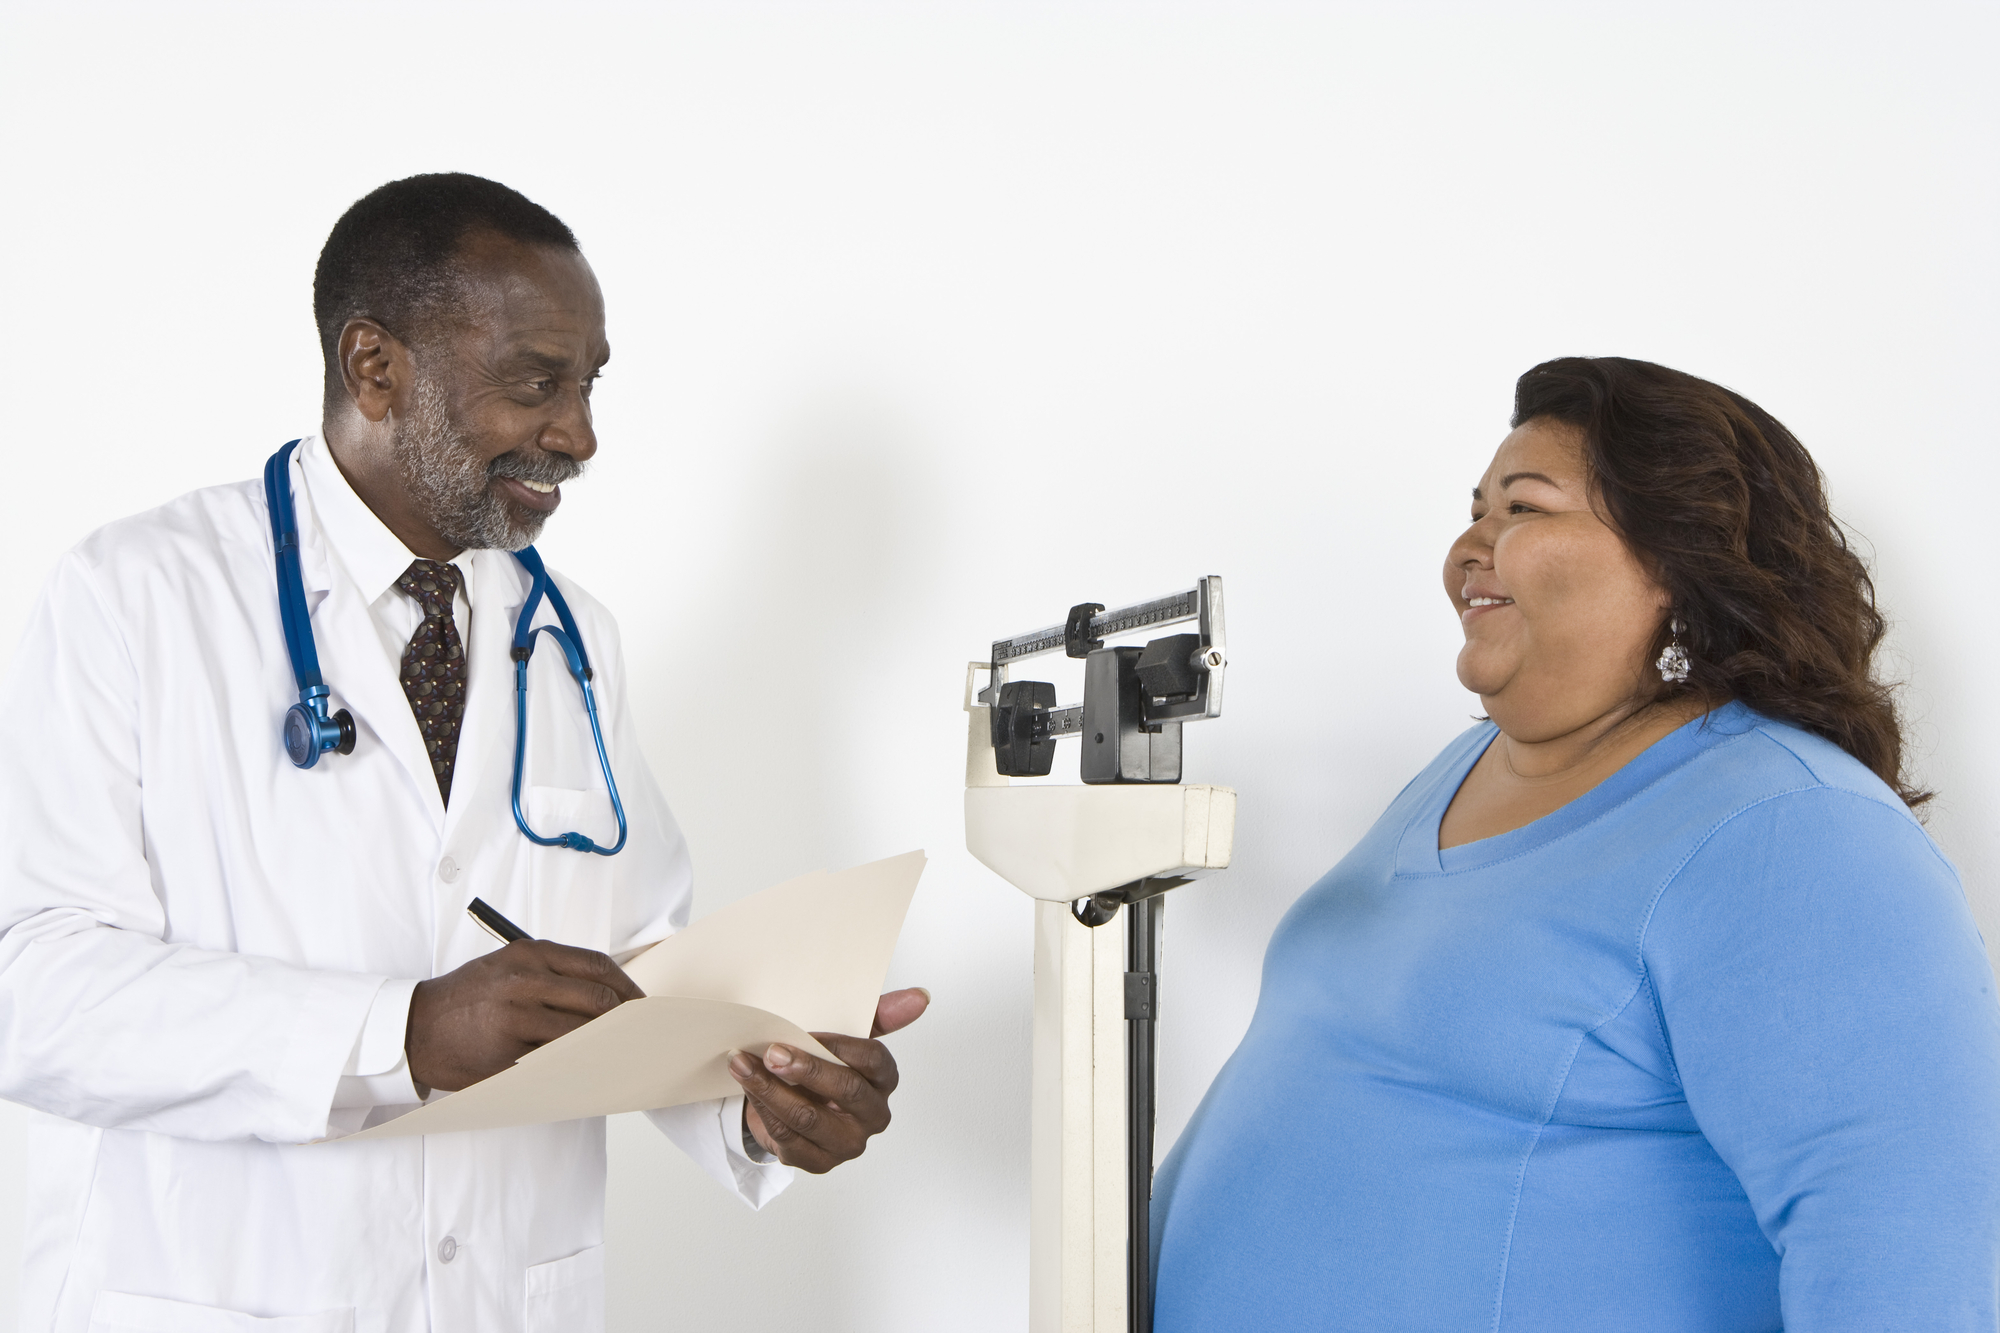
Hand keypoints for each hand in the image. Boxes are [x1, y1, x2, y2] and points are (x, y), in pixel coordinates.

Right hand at [406, 940, 643, 1091]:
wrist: (414, 1028)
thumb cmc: (467, 998)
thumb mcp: (508, 967)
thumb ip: (553, 974)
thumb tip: (608, 995)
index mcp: (530, 954)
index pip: (597, 967)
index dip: (628, 987)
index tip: (642, 1004)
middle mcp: (526, 981)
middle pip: (599, 1000)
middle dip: (627, 1020)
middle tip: (641, 1034)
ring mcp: (516, 1018)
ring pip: (583, 1033)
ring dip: (609, 1046)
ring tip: (625, 1054)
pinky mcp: (508, 1053)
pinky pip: (558, 1061)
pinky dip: (581, 1066)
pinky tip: (593, 1070)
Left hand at [731, 987, 929, 1172]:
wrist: (797, 1101)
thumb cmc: (827, 1064)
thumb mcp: (851, 1034)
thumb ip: (883, 1013)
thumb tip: (921, 996)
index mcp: (884, 1081)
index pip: (873, 1060)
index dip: (841, 1046)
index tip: (809, 1031)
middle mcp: (872, 1115)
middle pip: (845, 1090)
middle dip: (806, 1069)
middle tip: (772, 1052)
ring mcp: (846, 1143)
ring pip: (808, 1117)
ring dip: (770, 1089)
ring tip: (743, 1065)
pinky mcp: (818, 1161)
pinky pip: (786, 1137)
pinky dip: (762, 1109)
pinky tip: (747, 1088)